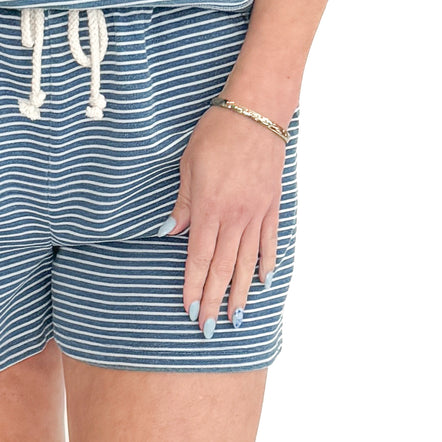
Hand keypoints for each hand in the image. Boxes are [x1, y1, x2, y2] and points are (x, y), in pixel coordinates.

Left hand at [158, 104, 284, 335]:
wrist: (255, 112)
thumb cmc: (216, 133)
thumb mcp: (189, 164)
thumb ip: (183, 204)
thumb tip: (169, 233)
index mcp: (209, 208)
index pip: (198, 258)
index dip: (192, 286)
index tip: (188, 310)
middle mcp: (234, 217)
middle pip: (222, 268)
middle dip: (213, 300)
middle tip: (207, 329)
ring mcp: (256, 213)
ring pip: (246, 262)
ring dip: (240, 292)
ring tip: (235, 319)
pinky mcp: (271, 205)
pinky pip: (269, 241)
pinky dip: (266, 263)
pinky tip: (263, 282)